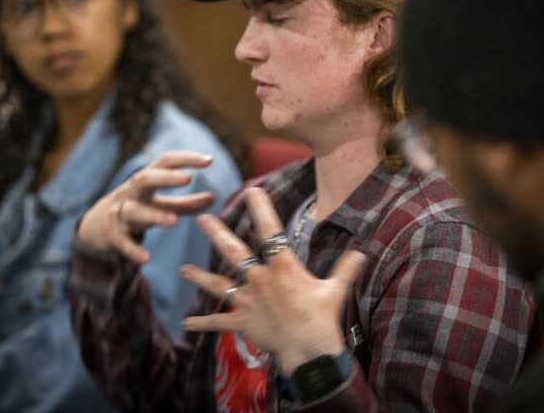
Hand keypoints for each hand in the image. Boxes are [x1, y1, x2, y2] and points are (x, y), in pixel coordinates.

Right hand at [76, 151, 215, 262]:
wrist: (93, 228)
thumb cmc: (135, 210)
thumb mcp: (158, 204)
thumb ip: (185, 203)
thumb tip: (213, 197)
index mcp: (145, 181)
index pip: (164, 162)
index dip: (186, 159)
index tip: (209, 160)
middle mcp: (131, 193)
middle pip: (145, 179)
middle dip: (166, 178)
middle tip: (188, 178)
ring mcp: (118, 213)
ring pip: (134, 211)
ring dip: (154, 215)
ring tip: (173, 221)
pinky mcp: (111, 235)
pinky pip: (122, 242)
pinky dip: (133, 250)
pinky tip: (146, 258)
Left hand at [180, 187, 365, 374]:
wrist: (310, 352)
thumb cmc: (324, 318)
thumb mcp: (336, 290)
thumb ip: (345, 269)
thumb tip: (360, 253)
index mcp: (282, 267)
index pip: (270, 232)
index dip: (260, 210)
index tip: (252, 191)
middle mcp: (260, 280)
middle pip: (234, 252)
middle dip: (217, 234)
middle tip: (202, 218)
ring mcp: (248, 301)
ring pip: (219, 285)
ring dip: (200, 277)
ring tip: (182, 269)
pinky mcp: (243, 323)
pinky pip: (219, 322)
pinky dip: (202, 323)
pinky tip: (185, 323)